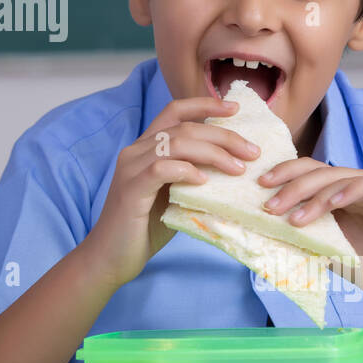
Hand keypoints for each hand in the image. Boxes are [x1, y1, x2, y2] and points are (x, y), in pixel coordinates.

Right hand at [83, 96, 260, 288]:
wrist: (110, 257)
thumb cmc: (144, 228)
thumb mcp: (173, 195)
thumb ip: (191, 177)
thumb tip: (232, 169)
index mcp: (145, 148)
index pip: (175, 112)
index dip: (205, 105)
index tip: (235, 108)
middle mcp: (135, 151)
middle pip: (184, 127)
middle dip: (223, 136)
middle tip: (252, 152)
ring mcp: (131, 168)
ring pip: (176, 143)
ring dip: (213, 154)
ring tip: (237, 169)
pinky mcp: (130, 189)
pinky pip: (162, 169)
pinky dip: (186, 170)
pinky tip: (204, 181)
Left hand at [258, 159, 362, 322]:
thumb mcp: (324, 251)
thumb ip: (300, 237)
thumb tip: (261, 232)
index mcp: (338, 194)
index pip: (307, 173)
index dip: (283, 175)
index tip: (259, 186)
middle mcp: (355, 186)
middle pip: (318, 172)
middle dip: (291, 186)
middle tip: (270, 204)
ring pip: (340, 177)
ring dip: (315, 196)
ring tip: (295, 218)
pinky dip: (350, 190)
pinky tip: (333, 203)